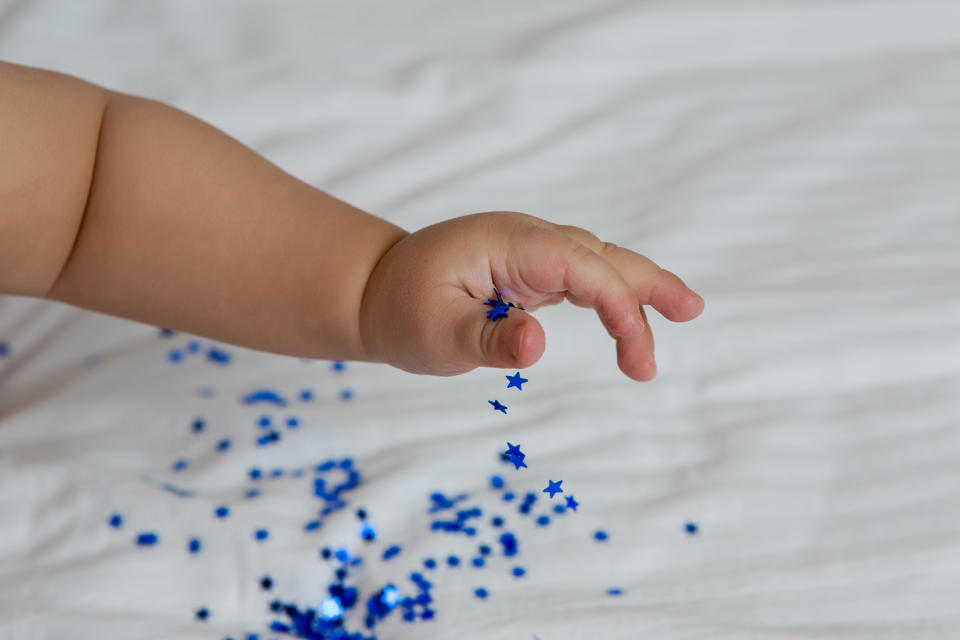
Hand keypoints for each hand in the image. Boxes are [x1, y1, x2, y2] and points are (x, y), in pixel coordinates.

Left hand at [358, 212, 703, 379]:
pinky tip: (632, 318)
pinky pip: (582, 278)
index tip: (634, 350)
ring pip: (598, 264)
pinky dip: (612, 297)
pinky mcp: (530, 272)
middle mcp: (525, 240)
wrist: (374, 291)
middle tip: (692, 311)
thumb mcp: (435, 336)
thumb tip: (538, 347)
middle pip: (600, 255)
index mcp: (506, 243)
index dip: (614, 300)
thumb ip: (486, 340)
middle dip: (647, 283)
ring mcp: (530, 253)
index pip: (577, 263)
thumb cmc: (401, 311)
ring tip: (685, 312)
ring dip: (638, 291)